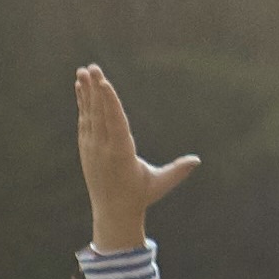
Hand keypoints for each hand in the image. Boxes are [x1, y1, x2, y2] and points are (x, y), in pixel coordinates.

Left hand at [74, 65, 198, 253]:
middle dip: (96, 89)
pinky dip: (83, 103)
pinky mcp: (86, 147)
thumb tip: (196, 160)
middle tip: (92, 67)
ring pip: (89, 114)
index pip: (115, 122)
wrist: (113, 211)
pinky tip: (82, 88)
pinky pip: (84, 120)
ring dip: (86, 92)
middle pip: (99, 113)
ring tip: (83, 70)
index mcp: (121, 154)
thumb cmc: (141, 195)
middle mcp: (103, 148)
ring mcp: (92, 147)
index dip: (109, 102)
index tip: (103, 83)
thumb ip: (177, 170)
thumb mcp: (160, 183)